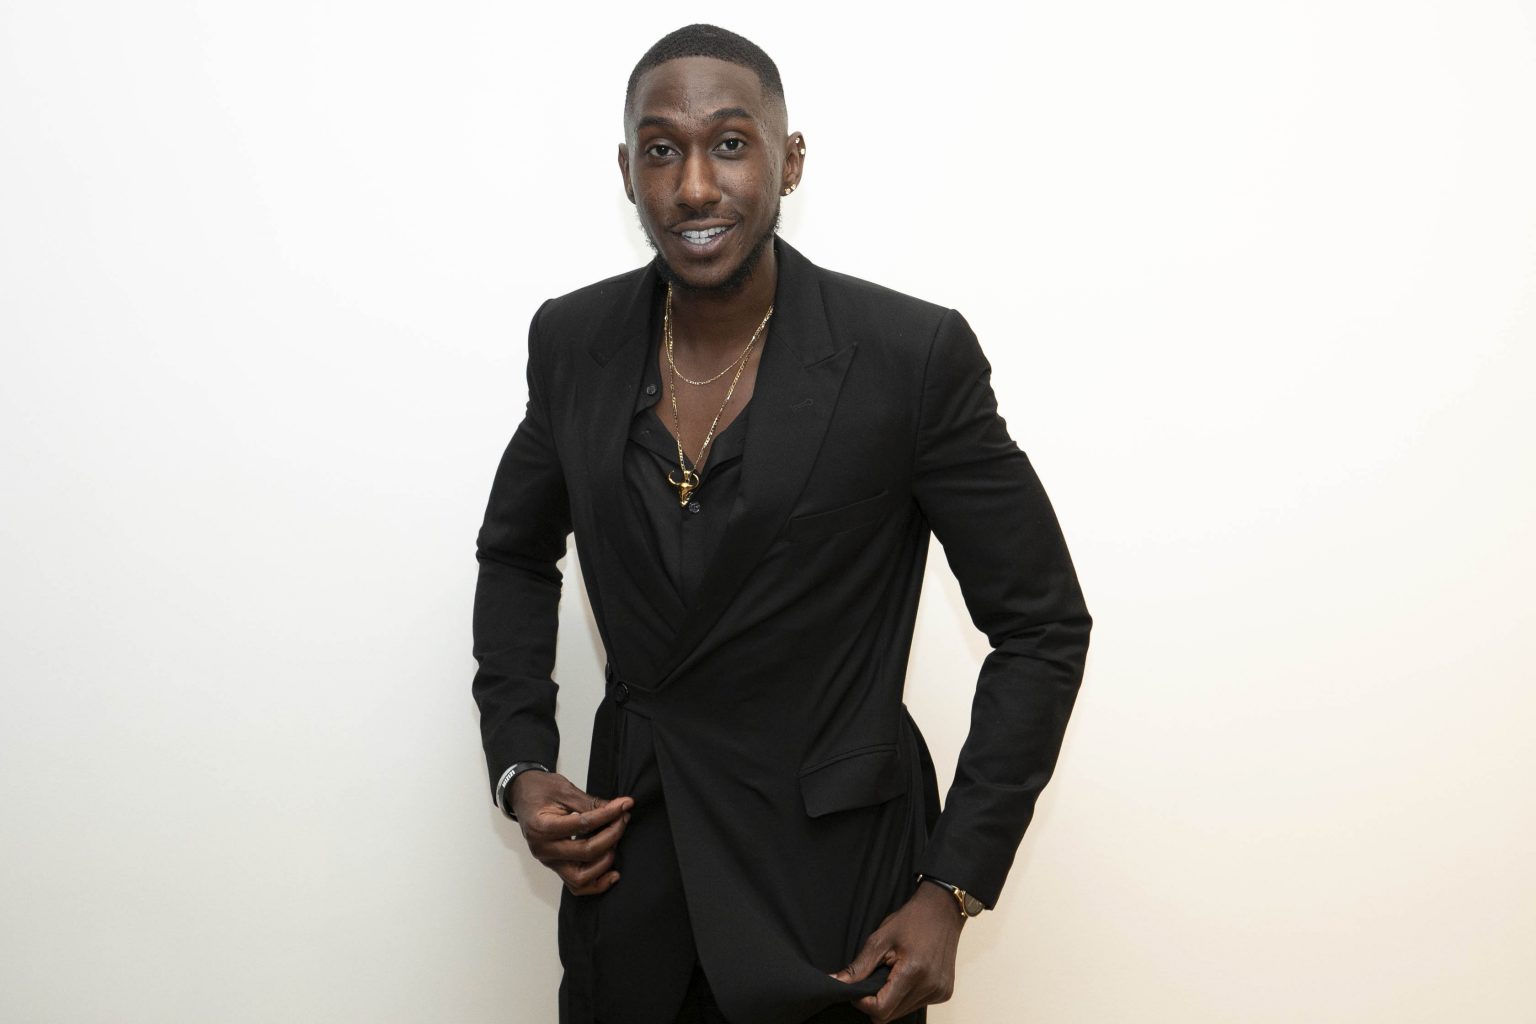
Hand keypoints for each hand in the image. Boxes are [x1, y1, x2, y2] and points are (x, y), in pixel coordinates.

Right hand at [511, 771, 633, 895]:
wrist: (521, 795)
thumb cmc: (539, 790)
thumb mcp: (564, 789)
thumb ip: (590, 803)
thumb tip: (619, 808)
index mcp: (542, 826)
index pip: (583, 825)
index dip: (608, 815)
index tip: (625, 805)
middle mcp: (543, 849)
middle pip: (585, 852)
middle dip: (611, 835)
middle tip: (623, 819)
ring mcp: (548, 861)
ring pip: (580, 877)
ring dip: (605, 862)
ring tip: (616, 842)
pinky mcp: (555, 866)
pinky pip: (576, 884)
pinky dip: (596, 883)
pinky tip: (612, 874)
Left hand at [831, 882, 964, 1022]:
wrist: (942, 910)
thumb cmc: (912, 920)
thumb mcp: (880, 939)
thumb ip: (858, 966)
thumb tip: (836, 982)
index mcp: (913, 972)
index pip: (881, 1010)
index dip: (864, 1003)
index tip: (858, 989)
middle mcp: (930, 986)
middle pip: (891, 1016)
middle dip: (877, 1002)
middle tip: (875, 977)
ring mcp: (939, 992)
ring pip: (903, 1012)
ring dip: (892, 999)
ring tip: (893, 973)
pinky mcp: (944, 993)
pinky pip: (917, 1005)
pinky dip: (906, 996)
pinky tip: (909, 975)